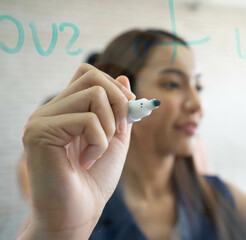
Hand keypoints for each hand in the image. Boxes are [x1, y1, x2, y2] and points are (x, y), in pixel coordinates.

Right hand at [19, 64, 134, 239]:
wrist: (78, 213)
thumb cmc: (95, 179)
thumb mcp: (115, 138)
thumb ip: (119, 109)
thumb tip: (123, 77)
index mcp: (66, 109)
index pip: (88, 73)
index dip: (114, 87)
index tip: (129, 112)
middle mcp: (50, 110)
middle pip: (92, 76)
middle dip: (119, 102)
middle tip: (119, 131)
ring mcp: (42, 119)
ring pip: (94, 94)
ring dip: (109, 126)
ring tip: (97, 151)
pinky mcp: (40, 131)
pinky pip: (87, 119)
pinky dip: (98, 142)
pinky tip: (86, 161)